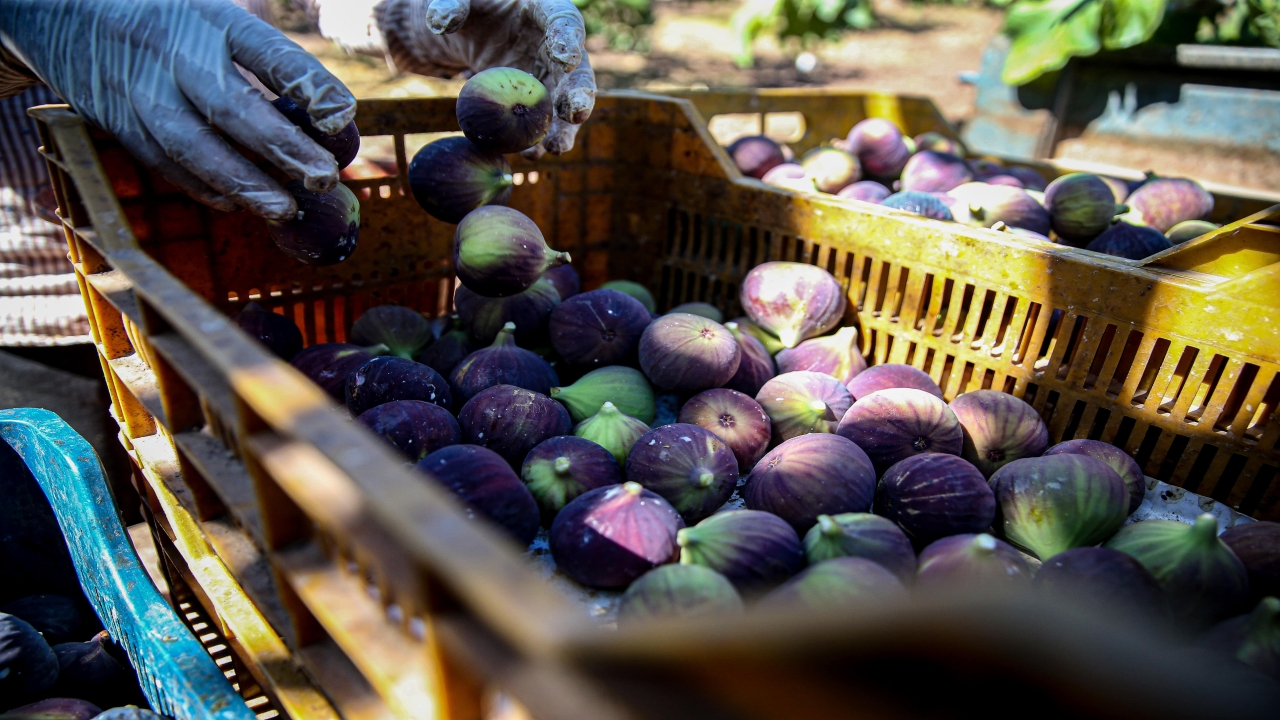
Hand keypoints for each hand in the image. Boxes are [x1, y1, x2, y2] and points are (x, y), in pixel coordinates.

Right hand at [0, 0, 356, 219]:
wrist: (65, 12)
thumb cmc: (171, 21)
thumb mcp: (214, 16)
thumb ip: (264, 58)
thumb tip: (330, 115)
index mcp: (211, 19)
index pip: (265, 50)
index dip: (305, 83)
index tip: (342, 115)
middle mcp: (174, 52)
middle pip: (229, 104)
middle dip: (279, 146)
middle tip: (322, 178)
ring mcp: (142, 90)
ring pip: (191, 144)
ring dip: (241, 182)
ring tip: (284, 209)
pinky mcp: (118, 121)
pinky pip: (163, 161)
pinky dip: (201, 187)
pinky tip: (235, 204)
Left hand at [318, 0, 594, 156]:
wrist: (478, 30)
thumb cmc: (478, 6)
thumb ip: (453, 4)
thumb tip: (441, 23)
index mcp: (548, 11)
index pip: (565, 21)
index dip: (568, 40)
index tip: (565, 58)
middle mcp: (559, 48)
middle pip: (578, 72)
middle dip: (579, 94)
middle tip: (574, 112)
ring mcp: (551, 78)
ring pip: (566, 106)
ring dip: (564, 128)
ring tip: (555, 148)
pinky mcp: (537, 101)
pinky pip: (543, 122)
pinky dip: (537, 138)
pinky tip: (527, 154)